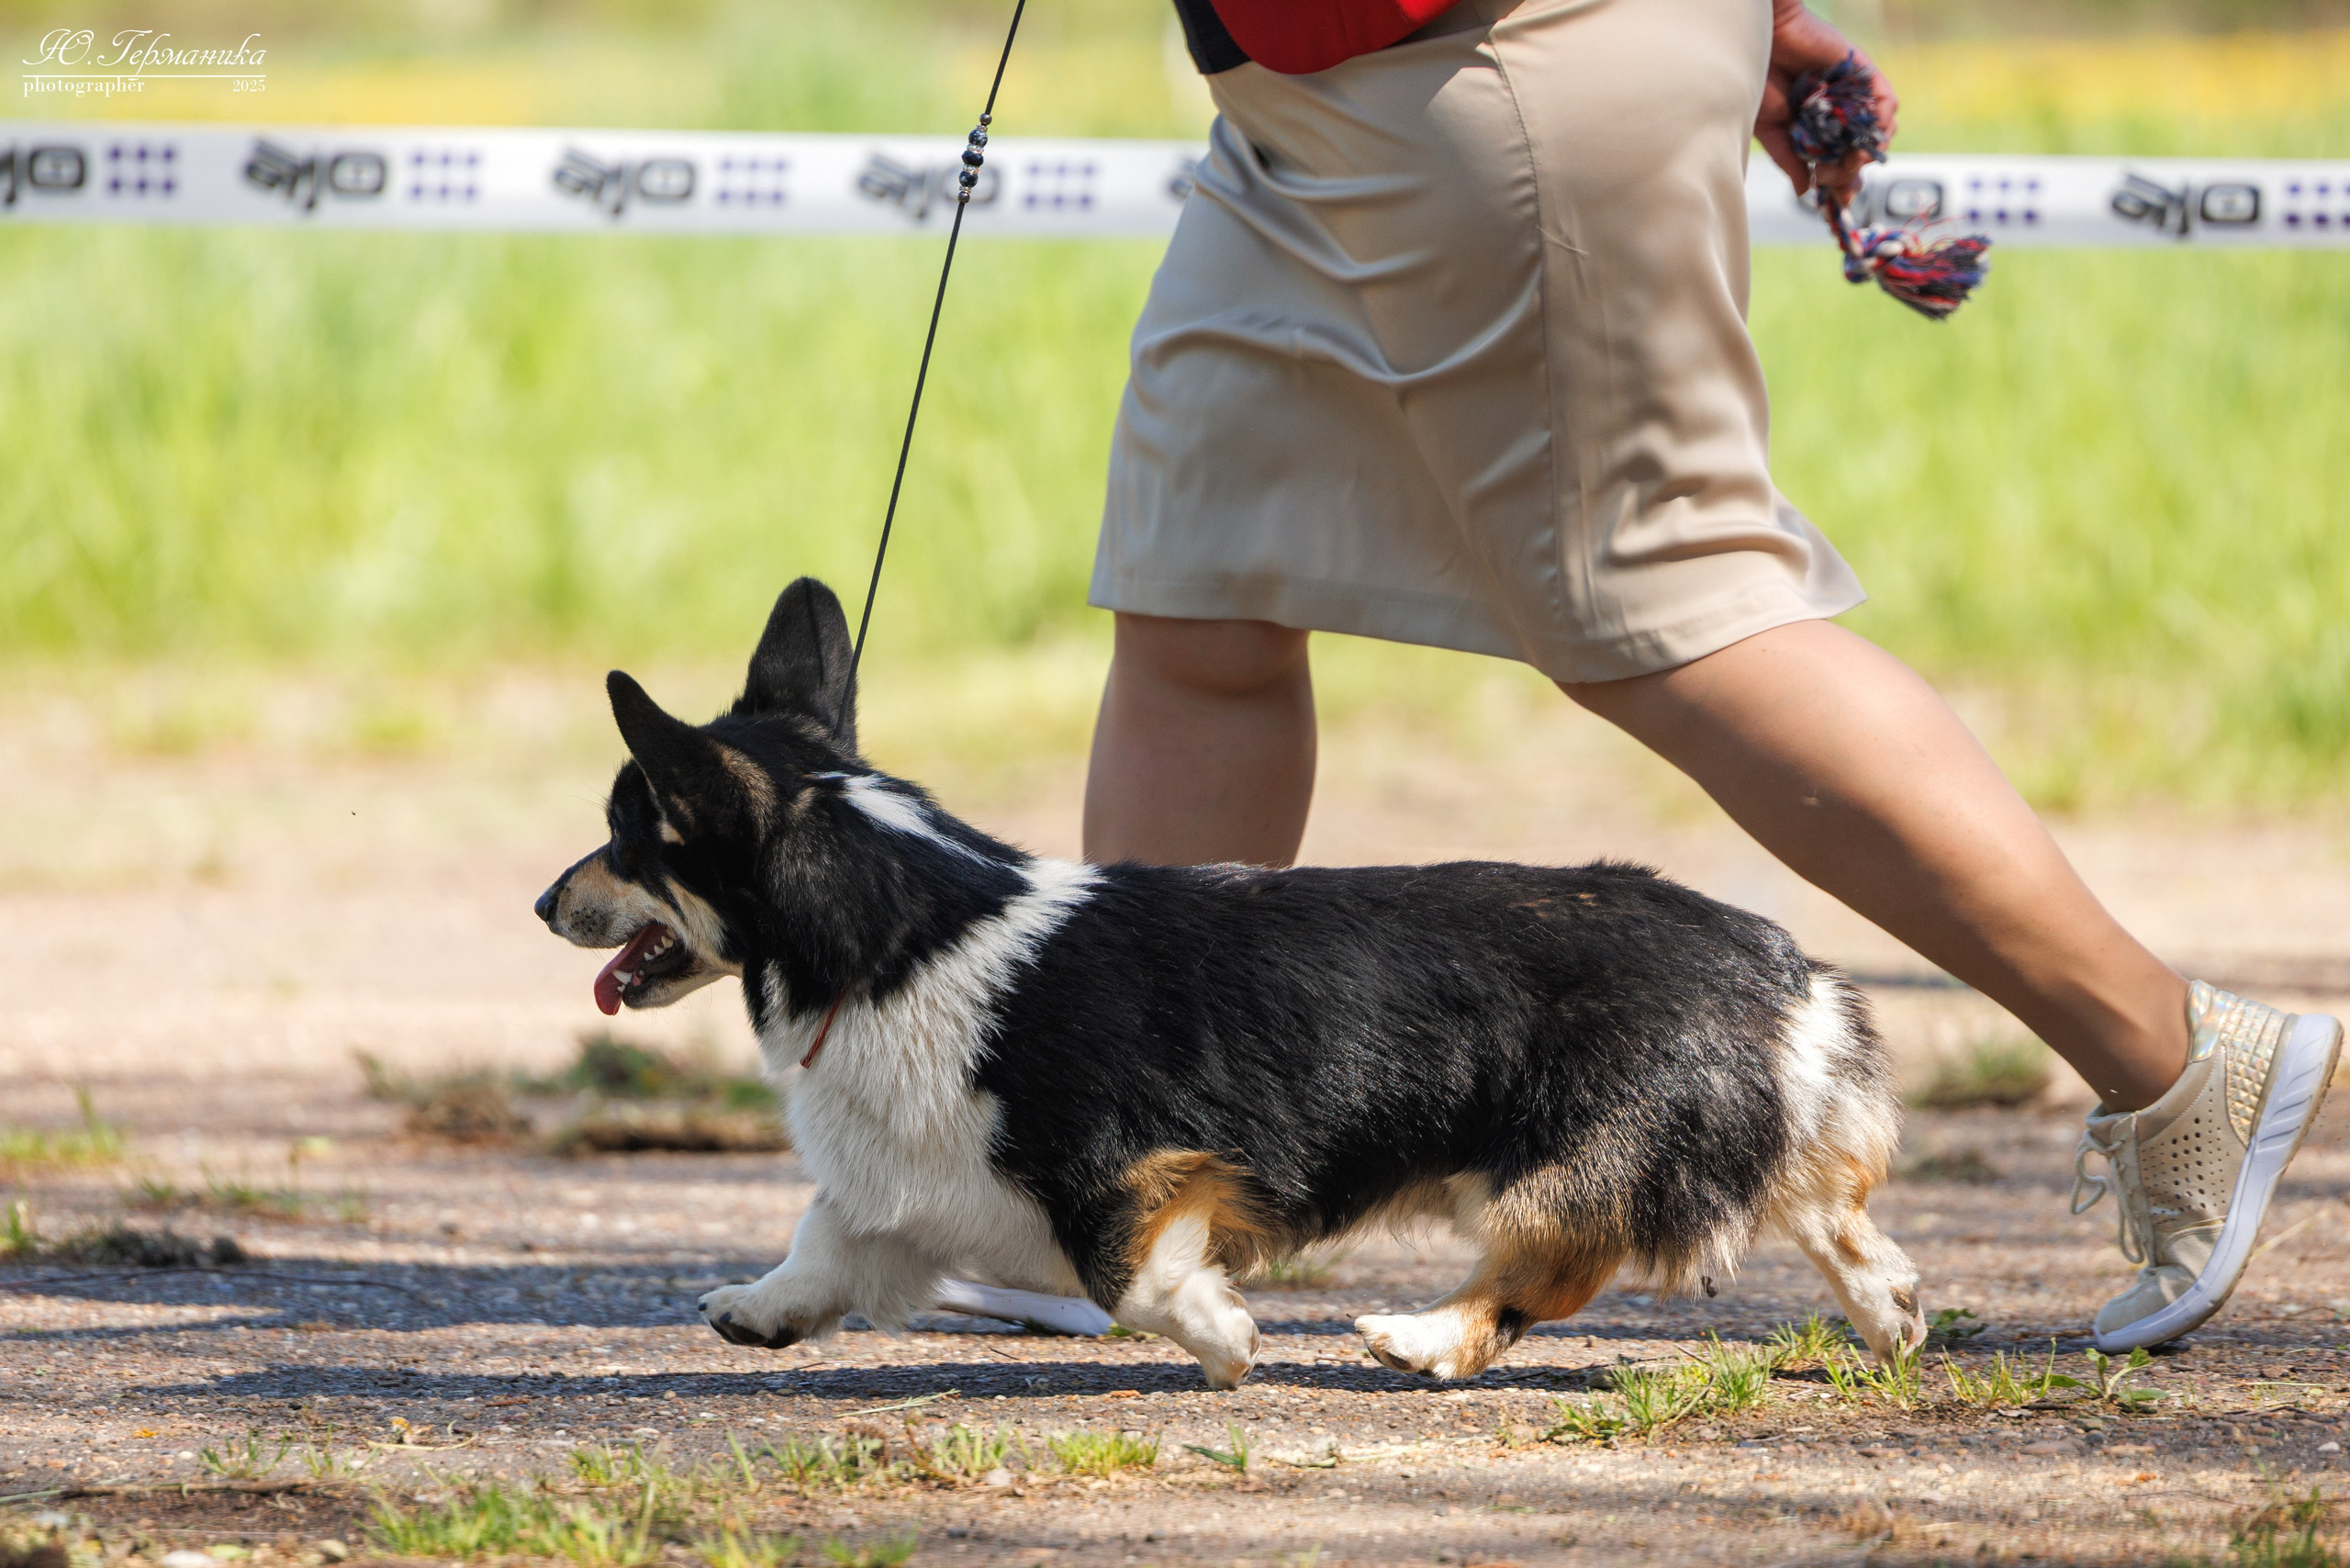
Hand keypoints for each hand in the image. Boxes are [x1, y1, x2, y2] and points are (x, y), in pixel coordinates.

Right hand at [1754, 0, 1898, 204]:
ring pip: (1876, 131)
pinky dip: (1882, 121)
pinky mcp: (1861, 74)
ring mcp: (1849, 95)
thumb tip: (1804, 191)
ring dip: (1868, 152)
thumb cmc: (1756, 78)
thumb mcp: (1770, 129)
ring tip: (1853, 160)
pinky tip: (1870, 135)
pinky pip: (1885, 102)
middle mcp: (1835, 114)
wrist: (1760, 39)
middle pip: (1858, 152)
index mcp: (1812, 129)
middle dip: (1852, 172)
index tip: (1838, 199)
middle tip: (1839, 179)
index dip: (1841, 183)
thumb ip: (1789, 159)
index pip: (1836, 162)